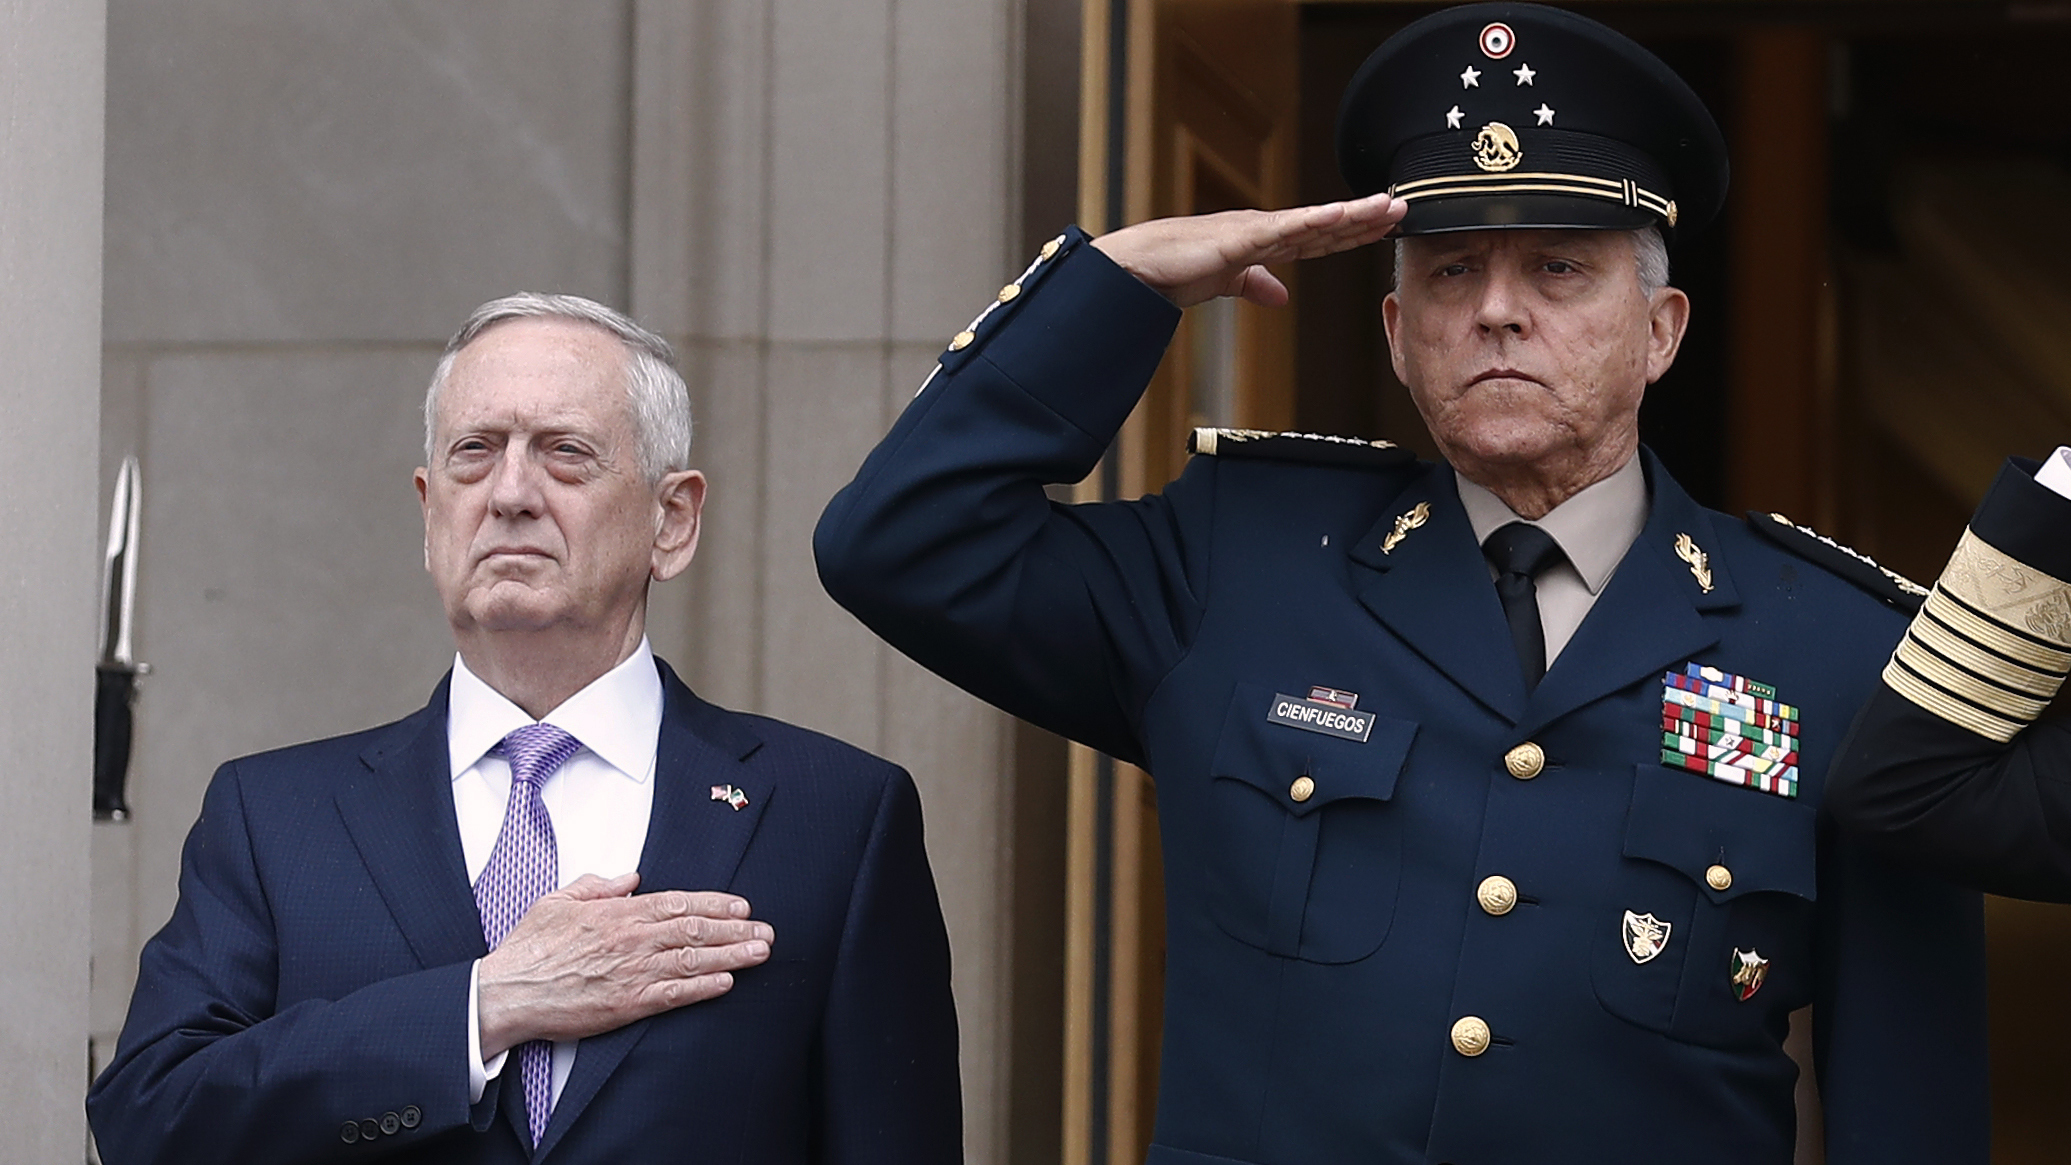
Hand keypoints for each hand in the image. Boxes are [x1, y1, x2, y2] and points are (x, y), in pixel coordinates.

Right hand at [476, 873, 773, 1057]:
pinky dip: (704, 988)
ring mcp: (633, 972)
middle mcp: (632, 939)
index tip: (742, 906)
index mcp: (618, 913)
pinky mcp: (628, 1004)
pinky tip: (727, 983)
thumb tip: (630, 878)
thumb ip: (598, 886)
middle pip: (696, 929)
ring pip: (694, 960)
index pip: (679, 903)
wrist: (508, 992)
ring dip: (732, 956)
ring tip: (761, 953)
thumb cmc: (529, 948)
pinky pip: (675, 995)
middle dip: (736, 929)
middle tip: (766, 931)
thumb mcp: (559, 901)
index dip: (716, 903)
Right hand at [1090, 193, 1403, 308]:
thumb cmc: (1173, 270)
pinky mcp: (1241, 237)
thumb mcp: (1225, 283)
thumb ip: (1253, 285)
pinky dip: (1316, 220)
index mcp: (1262, 243)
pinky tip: (1342, 214)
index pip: (1318, 238)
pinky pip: (1286, 229)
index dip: (1352, 232)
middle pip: (1325, 226)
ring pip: (1315, 222)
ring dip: (1353, 215)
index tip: (1383, 226)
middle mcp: (1265, 230)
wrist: (1137, 268)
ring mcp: (1255, 230)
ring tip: (1388, 207)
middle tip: (1404, 207)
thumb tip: (1278, 296)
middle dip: (1365, 218)